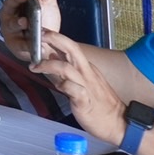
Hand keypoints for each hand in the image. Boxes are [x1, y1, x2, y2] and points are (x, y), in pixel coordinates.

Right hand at [1, 0, 60, 59]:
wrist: (48, 43)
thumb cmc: (44, 20)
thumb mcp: (48, 3)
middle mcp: (10, 10)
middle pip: (10, 1)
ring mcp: (10, 26)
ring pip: (11, 22)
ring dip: (18, 22)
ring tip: (25, 22)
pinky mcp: (13, 43)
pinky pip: (18, 42)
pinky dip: (25, 43)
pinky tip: (31, 42)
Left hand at [34, 30, 126, 144]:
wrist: (118, 123)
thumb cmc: (98, 103)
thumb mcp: (82, 81)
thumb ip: (66, 70)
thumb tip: (49, 57)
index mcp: (86, 67)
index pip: (71, 46)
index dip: (56, 37)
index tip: (40, 31)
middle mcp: (87, 73)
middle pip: (72, 49)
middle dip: (54, 39)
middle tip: (38, 37)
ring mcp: (87, 86)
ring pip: (68, 68)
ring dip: (49, 64)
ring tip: (34, 66)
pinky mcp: (86, 101)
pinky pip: (75, 90)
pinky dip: (64, 86)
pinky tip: (57, 86)